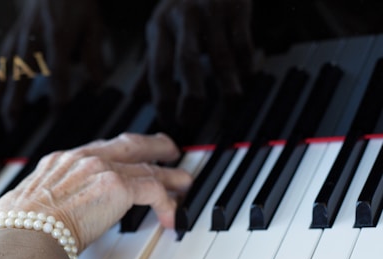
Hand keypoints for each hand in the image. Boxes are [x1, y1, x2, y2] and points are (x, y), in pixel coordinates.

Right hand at [0, 0, 106, 126]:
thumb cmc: (75, 6)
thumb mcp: (93, 26)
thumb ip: (94, 56)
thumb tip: (97, 86)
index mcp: (57, 35)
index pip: (57, 69)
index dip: (57, 92)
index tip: (58, 112)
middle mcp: (30, 40)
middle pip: (19, 77)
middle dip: (14, 105)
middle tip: (13, 131)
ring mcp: (14, 42)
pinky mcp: (5, 44)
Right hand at [0, 133, 191, 250]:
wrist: (20, 235)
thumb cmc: (16, 231)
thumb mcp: (25, 209)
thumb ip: (42, 208)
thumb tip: (41, 225)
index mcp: (58, 162)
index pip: (97, 150)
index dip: (119, 153)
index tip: (128, 157)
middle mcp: (80, 158)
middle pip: (127, 145)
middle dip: (151, 146)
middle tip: (167, 150)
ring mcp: (99, 169)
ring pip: (146, 166)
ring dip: (169, 176)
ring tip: (183, 182)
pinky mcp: (115, 187)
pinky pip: (153, 190)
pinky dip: (167, 202)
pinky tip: (171, 216)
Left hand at [146, 0, 253, 127]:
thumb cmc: (183, 6)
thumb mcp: (160, 28)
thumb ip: (150, 63)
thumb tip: (136, 96)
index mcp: (160, 27)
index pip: (158, 69)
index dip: (162, 98)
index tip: (167, 120)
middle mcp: (182, 19)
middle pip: (187, 62)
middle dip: (191, 96)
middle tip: (192, 120)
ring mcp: (210, 11)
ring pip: (220, 53)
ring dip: (227, 82)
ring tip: (232, 102)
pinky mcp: (236, 6)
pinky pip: (242, 40)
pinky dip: (247, 61)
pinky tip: (248, 77)